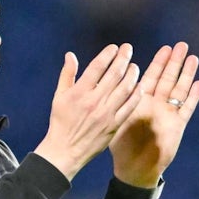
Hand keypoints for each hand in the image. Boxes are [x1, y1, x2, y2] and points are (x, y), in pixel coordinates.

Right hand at [35, 44, 141, 180]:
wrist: (66, 150)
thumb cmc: (61, 122)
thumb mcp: (59, 97)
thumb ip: (67, 75)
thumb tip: (70, 55)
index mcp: (80, 92)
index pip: (97, 67)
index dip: (108, 54)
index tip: (114, 48)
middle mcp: (94, 100)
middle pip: (114, 74)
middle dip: (123, 58)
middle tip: (128, 49)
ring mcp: (106, 113)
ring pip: (125, 88)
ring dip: (132, 74)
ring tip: (134, 66)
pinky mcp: (114, 124)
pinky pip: (129, 106)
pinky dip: (136, 94)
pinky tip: (139, 86)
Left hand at [109, 42, 198, 187]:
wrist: (133, 167)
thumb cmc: (121, 146)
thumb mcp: (115, 120)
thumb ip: (114, 103)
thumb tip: (103, 85)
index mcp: (140, 102)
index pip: (150, 77)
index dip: (157, 63)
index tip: (163, 48)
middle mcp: (155, 106)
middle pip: (167, 79)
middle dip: (173, 62)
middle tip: (180, 44)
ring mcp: (167, 115)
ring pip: (179, 90)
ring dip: (186, 74)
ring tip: (192, 57)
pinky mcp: (177, 126)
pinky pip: (186, 109)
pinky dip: (192, 97)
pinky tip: (198, 84)